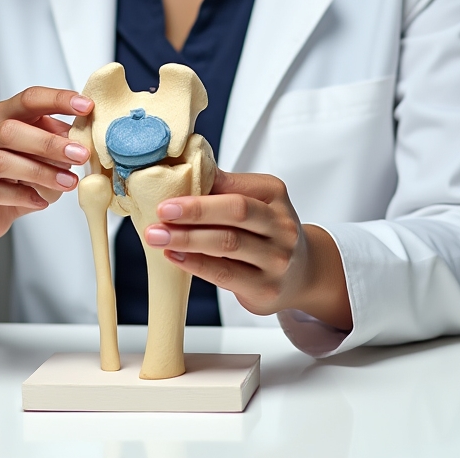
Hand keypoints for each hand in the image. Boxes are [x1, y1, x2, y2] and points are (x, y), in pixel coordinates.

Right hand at [0, 87, 91, 312]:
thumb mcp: (43, 154)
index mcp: (5, 116)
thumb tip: (89, 135)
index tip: (87, 106)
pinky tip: (41, 201)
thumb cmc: (19, 174)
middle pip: (11, 130)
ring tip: (69, 183)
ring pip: (2, 162)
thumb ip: (60, 141)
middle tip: (81, 154)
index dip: (57, 100)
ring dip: (40, 172)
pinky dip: (20, 196)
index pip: (29, 99)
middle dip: (50, 142)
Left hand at [142, 169, 352, 330]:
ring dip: (187, 239)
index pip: (235, 186)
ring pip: (228, 244)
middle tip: (162, 211)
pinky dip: (196, 264)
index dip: (201, 189)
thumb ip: (225, 188)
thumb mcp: (256, 201)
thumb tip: (184, 172)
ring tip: (157, 236)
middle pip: (236, 211)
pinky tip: (174, 257)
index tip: (168, 192)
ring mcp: (276, 258)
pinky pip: (225, 274)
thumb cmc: (268, 231)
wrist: (302, 273)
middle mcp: (281, 225)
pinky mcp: (265, 288)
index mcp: (274, 193)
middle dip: (194, 211)